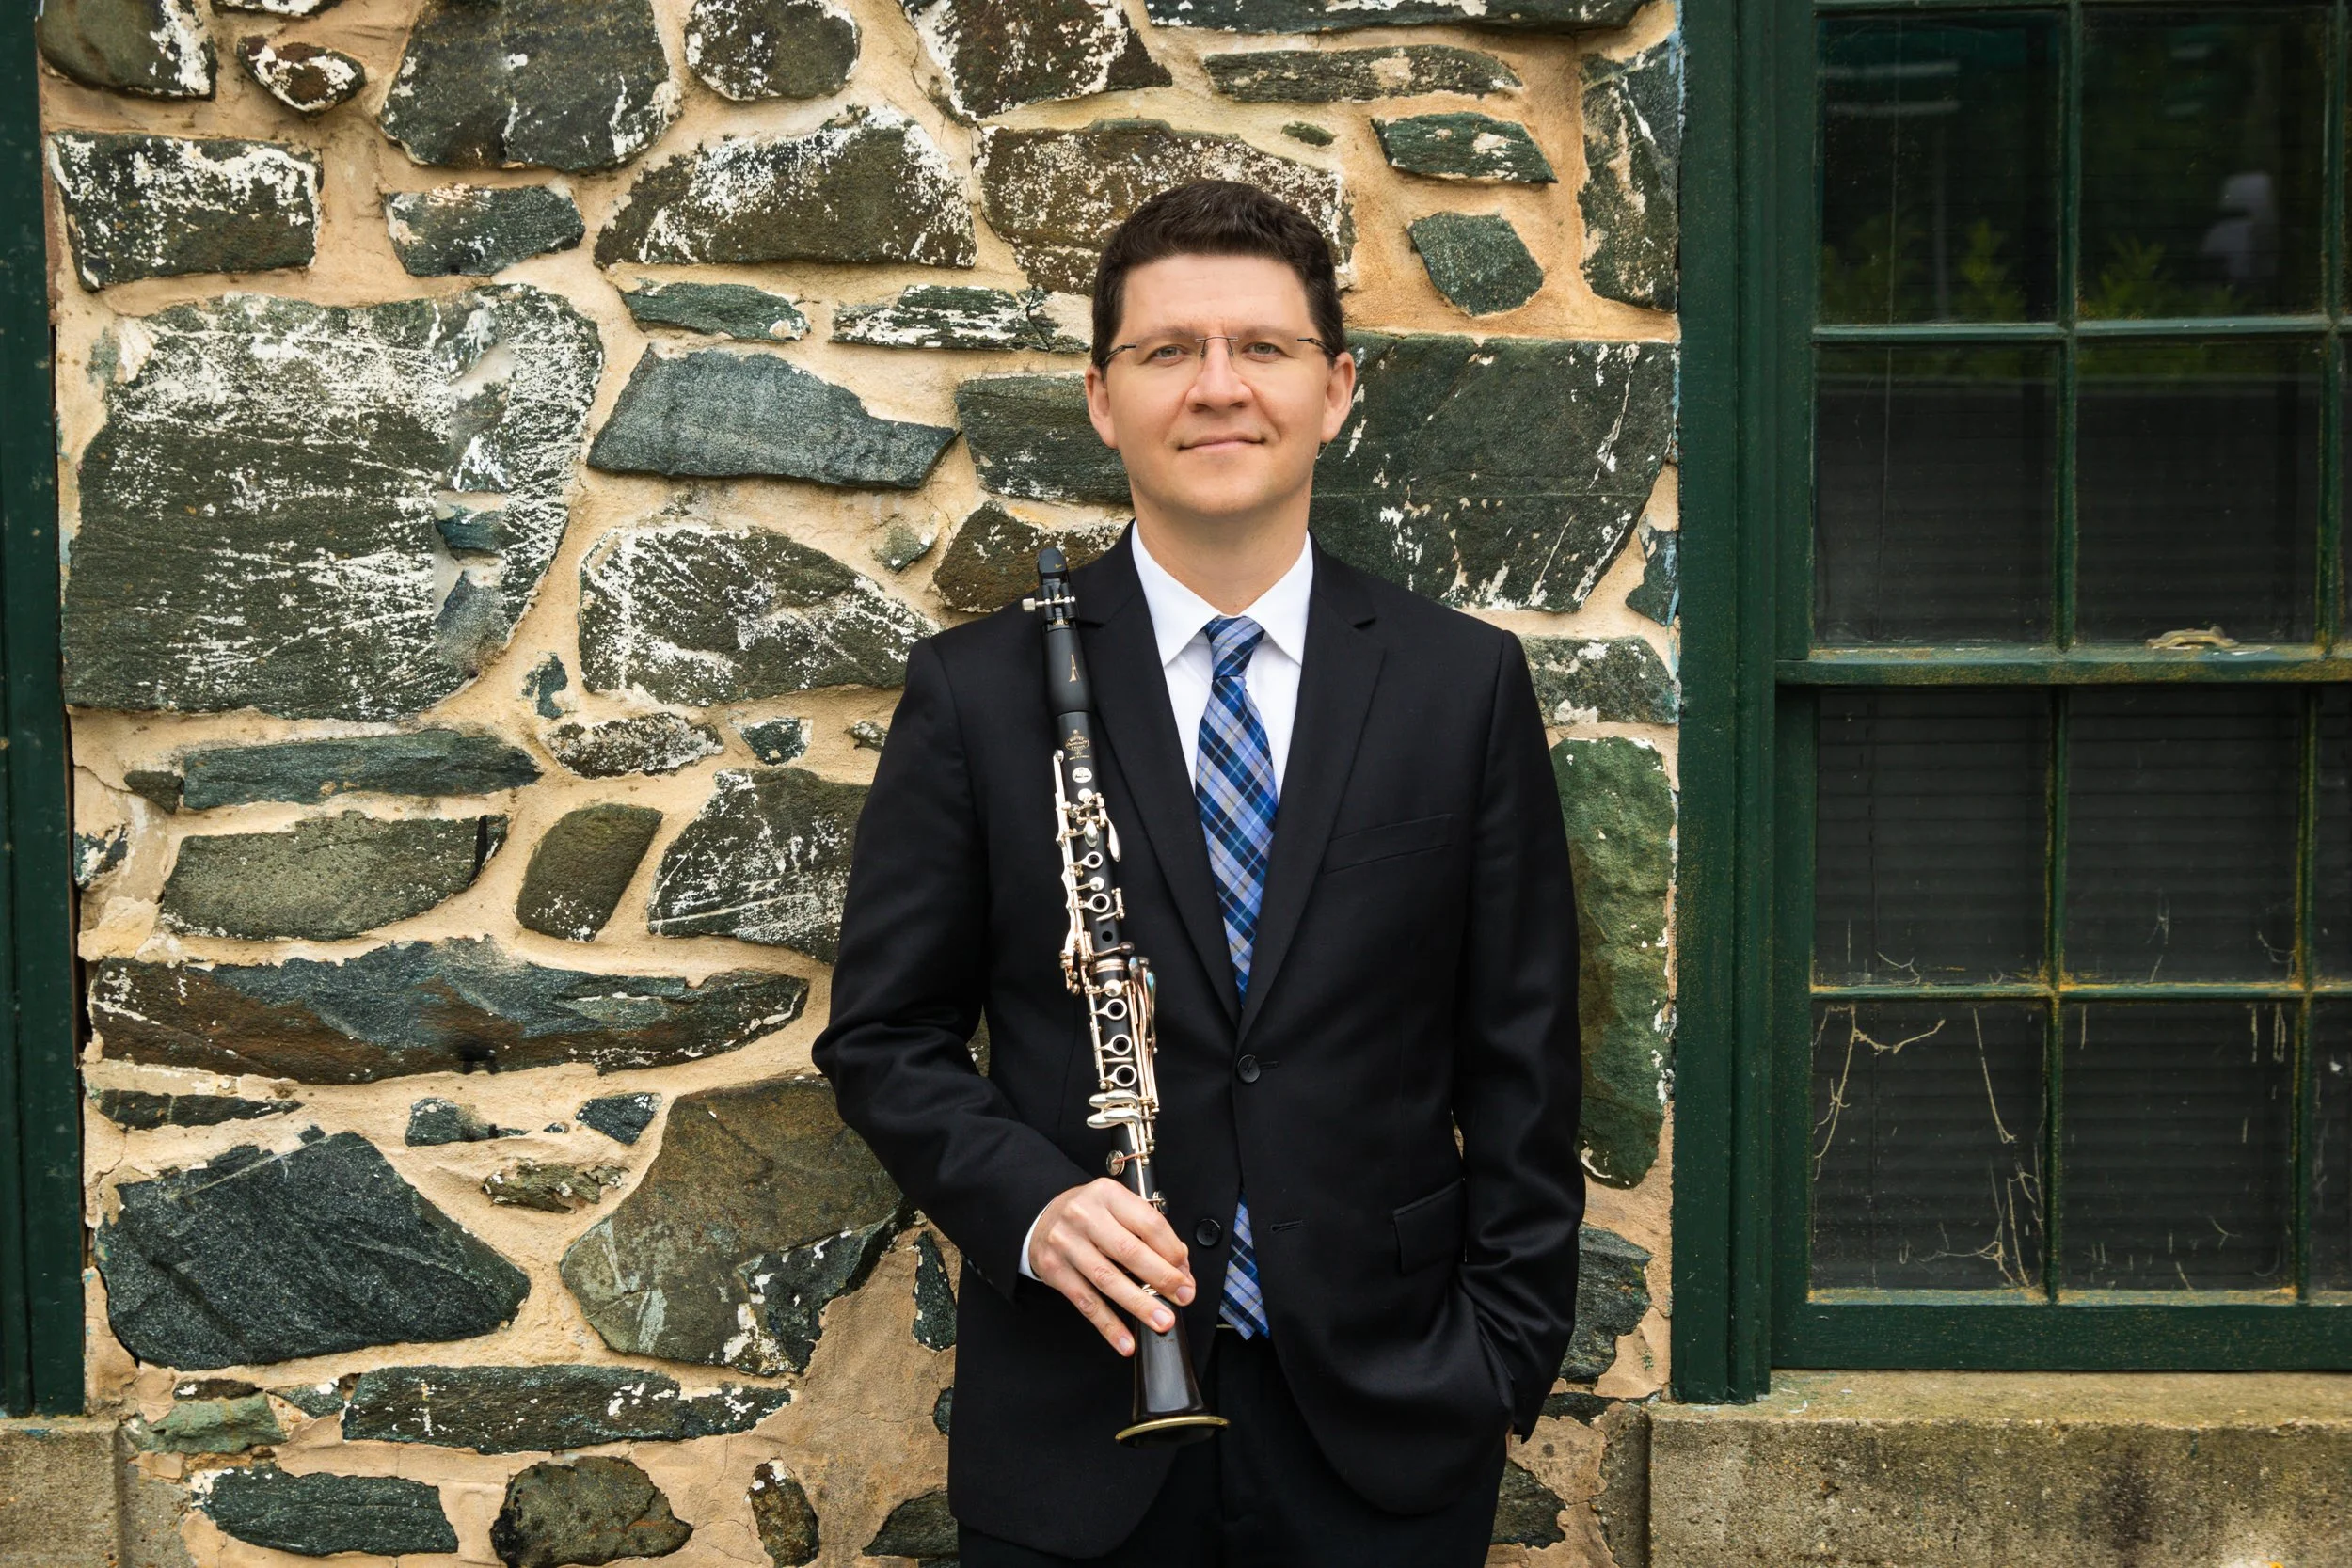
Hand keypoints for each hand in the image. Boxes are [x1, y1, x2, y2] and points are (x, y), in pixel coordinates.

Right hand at [1030, 1178, 1194, 1355]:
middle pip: (1130, 1251)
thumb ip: (1146, 1230)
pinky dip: (1108, 1325)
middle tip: (1183, 1296)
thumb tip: (1179, 1264)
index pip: (1148, 1222)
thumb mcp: (1116, 1207)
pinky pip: (1086, 1302)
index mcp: (1107, 1195)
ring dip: (1139, 1304)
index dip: (1172, 1250)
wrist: (1042, 1218)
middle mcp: (1084, 1216)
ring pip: (1108, 1279)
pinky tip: (1125, 1340)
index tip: (1185, 1271)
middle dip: (1162, 1278)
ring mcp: (1066, 1243)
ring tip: (1162, 1320)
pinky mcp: (1054, 1270)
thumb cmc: (1088, 1214)